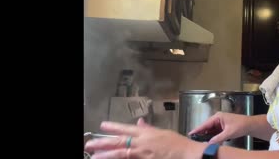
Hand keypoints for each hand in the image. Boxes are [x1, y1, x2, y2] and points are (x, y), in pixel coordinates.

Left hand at [85, 118, 206, 158]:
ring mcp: (142, 154)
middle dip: (103, 142)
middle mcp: (142, 142)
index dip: (113, 127)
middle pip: (119, 141)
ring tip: (94, 155)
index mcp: (147, 133)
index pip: (126, 128)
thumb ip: (149, 129)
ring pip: (120, 153)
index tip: (102, 126)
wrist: (189, 155)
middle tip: (90, 144)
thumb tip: (140, 123)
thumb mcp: (163, 133)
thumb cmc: (179, 144)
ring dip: (106, 155)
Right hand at [188, 112, 251, 143]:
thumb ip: (218, 138)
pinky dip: (213, 137)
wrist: (250, 125)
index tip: (190, 134)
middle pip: (206, 127)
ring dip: (207, 137)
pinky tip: (209, 142)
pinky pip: (215, 133)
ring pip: (210, 131)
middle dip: (201, 134)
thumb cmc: (240, 126)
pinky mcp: (222, 127)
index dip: (197, 129)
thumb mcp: (229, 133)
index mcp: (217, 117)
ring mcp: (220, 123)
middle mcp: (217, 119)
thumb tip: (209, 144)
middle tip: (194, 140)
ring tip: (200, 143)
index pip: (205, 124)